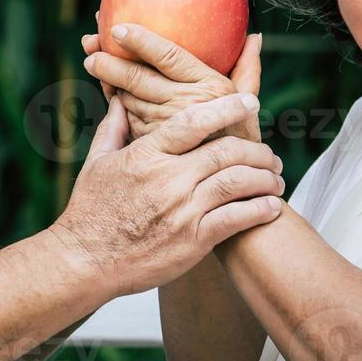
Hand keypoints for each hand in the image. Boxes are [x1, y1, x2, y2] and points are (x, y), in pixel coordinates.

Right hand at [50, 92, 284, 296]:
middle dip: (256, 150)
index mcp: (147, 155)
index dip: (226, 109)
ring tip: (276, 178)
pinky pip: (236, 219)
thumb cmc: (90, 210)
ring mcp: (182, 211)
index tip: (250, 103)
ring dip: (265, 178)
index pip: (194, 122)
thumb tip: (119, 99)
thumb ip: (114, 127)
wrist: (85, 261)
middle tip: (270, 154)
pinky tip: (270, 206)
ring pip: (237, 183)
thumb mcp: (97, 162)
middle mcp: (168, 179)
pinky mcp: (193, 241)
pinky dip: (259, 210)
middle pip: (226, 152)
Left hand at [81, 22, 262, 143]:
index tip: (119, 28)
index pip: (168, 56)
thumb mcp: (247, 106)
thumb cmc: (239, 140)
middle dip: (111, 61)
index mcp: (209, 87)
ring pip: (129, 99)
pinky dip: (116, 105)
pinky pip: (127, 121)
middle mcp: (187, 106)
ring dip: (109, 81)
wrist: (232, 193)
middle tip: (90, 48)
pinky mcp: (152, 146)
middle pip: (139, 78)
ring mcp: (166, 128)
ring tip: (94, 63)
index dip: (142, 40)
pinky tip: (109, 92)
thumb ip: (248, 70)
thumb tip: (255, 36)